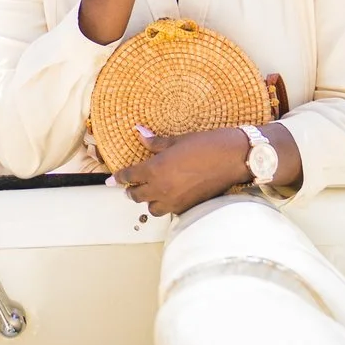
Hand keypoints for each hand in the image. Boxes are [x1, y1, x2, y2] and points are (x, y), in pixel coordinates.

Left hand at [108, 126, 248, 215]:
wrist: (233, 159)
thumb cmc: (205, 145)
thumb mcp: (177, 140)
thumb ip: (155, 142)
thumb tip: (138, 133)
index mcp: (155, 170)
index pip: (129, 176)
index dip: (119, 178)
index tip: (111, 181)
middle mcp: (162, 189)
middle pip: (137, 196)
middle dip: (131, 191)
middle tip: (129, 187)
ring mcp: (175, 201)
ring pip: (152, 208)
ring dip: (148, 201)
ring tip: (150, 194)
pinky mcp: (189, 207)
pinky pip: (170, 211)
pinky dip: (166, 206)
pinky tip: (169, 198)